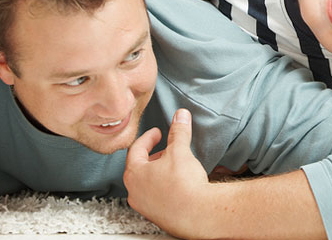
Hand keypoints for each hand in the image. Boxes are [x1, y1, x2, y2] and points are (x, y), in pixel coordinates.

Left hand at [124, 109, 210, 238]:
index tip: (158, 133)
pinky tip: (177, 186)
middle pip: (139, 167)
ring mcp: (144, 206)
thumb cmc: (184, 184)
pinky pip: (156, 197)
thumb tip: (180, 115)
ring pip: (147, 184)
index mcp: (134, 173)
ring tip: (173, 168)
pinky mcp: (156, 216)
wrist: (197, 214)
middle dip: (153, 156)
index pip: (136, 149)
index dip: (149, 138)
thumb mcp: (180, 151)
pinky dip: (164, 188)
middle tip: (166, 150)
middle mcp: (134, 191)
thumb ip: (178, 132)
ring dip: (158, 173)